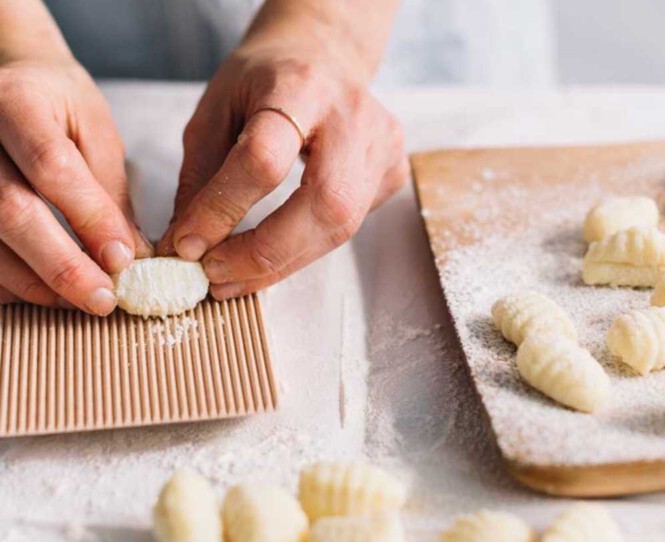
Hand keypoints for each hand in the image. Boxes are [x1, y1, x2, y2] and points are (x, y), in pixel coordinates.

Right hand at [0, 57, 150, 313]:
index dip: (90, 219)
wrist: (5, 83)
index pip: (52, 168)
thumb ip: (110, 192)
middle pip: (9, 212)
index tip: (123, 260)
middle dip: (61, 265)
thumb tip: (131, 258)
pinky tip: (38, 291)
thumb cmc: (57, 106)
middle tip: (103, 299)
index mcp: (17, 102)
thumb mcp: (95, 132)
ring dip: (33, 283)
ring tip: (78, 300)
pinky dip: (5, 281)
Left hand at [160, 33, 407, 299]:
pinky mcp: (393, 173)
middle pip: (325, 203)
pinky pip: (348, 228)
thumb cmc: (265, 81)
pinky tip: (273, 251)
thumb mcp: (216, 111)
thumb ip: (201, 178)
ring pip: (341, 227)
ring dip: (283, 264)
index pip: (265, 159)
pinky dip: (304, 249)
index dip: (224, 209)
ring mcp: (382, 146)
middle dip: (266, 254)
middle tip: (216, 278)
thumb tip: (185, 247)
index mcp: (299, 87)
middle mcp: (353, 115)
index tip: (187, 246)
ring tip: (234, 277)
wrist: (324, 55)